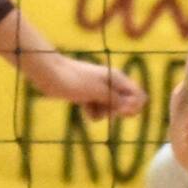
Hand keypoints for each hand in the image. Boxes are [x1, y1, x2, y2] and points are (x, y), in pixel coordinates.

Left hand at [26, 51, 146, 121]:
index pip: (139, 96)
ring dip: (102, 113)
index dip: (133, 106)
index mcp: (117, 78)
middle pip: (126, 105)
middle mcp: (111, 84)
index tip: (119, 109)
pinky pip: (97, 111)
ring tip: (90, 106)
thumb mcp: (98, 91)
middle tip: (102, 107)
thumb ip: (117, 99)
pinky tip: (83, 107)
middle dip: (116, 111)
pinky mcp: (88, 97)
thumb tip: (133, 106)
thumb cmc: (74, 80)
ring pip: (111, 110)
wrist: (48, 74)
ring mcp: (99, 90)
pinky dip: (92, 111)